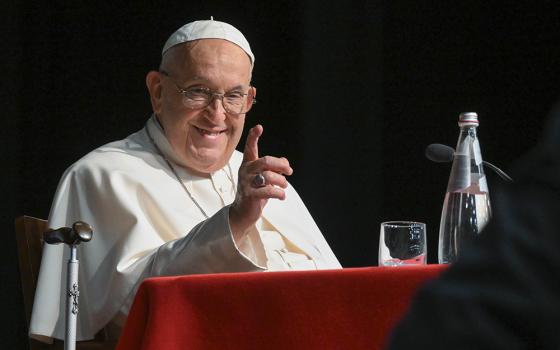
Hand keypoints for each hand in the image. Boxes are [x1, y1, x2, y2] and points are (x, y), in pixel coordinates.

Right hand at [229, 125, 292, 239]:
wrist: (242, 213)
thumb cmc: (255, 193)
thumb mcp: (265, 179)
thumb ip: (274, 169)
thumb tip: (286, 163)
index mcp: (248, 164)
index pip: (250, 148)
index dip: (253, 137)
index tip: (259, 127)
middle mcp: (245, 171)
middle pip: (265, 161)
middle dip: (281, 165)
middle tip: (289, 171)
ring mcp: (246, 183)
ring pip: (269, 176)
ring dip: (282, 182)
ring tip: (284, 187)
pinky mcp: (250, 195)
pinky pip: (269, 191)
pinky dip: (279, 193)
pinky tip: (281, 196)